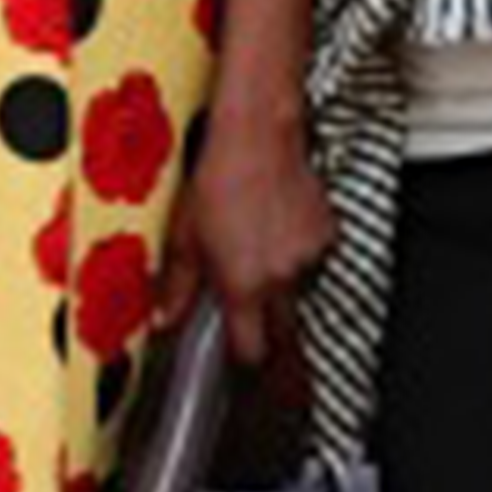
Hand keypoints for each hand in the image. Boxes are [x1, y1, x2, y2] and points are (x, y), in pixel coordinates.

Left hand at [159, 112, 331, 372]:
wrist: (258, 138)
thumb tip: (164, 316)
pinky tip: (273, 227)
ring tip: (254, 247)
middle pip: (281, 329)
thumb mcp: (183, 234)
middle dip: (265, 326)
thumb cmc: (218, 179)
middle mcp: (281, 276)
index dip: (242, 353)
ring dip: (278, 281)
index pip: (251, 347)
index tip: (235, 350)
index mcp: (243, 283)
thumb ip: (176, 285)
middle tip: (245, 306)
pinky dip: (293, 252)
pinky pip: (310, 259)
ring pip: (296, 290)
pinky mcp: (327, 235)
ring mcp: (309, 256)